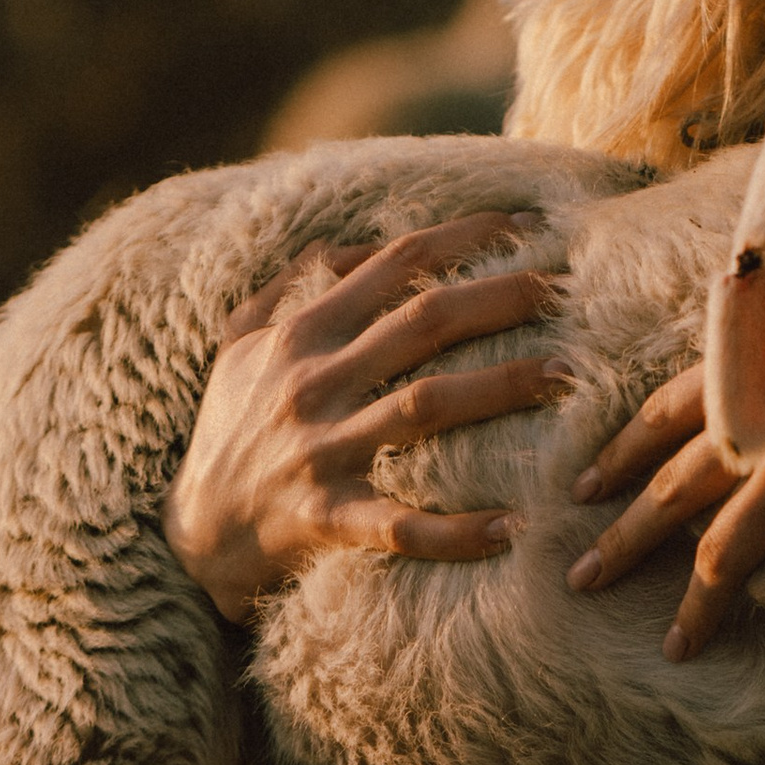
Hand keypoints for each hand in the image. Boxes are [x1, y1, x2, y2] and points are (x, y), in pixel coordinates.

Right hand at [163, 217, 570, 621]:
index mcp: (300, 333)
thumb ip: (292, 284)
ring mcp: (319, 450)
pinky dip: (456, 530)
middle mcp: (311, 381)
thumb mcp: (241, 345)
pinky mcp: (324, 518)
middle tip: (574, 290)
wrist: (190, 536)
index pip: (395, 264)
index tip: (532, 227)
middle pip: (425, 322)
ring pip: (425, 407)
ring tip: (569, 379)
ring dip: (502, 388)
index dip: (466, 239)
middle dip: (504, 298)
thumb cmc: (229, 430)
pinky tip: (514, 529)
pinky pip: (399, 523)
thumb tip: (355, 242)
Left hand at [565, 300, 764, 689]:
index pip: (669, 410)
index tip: (585, 482)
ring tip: (675, 651)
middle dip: (622, 537)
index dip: (624, 448)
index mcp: (760, 378)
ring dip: (696, 610)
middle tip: (581, 577)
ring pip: (720, 554)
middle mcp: (763, 426)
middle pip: (672, 489)